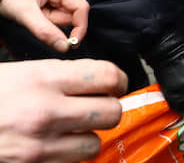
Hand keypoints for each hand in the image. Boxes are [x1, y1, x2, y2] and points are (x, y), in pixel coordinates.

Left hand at [0, 0, 88, 52]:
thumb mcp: (25, 14)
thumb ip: (46, 31)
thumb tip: (64, 47)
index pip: (81, 8)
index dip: (80, 27)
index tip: (72, 43)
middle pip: (70, 12)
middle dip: (54, 21)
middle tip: (36, 19)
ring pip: (62, 12)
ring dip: (49, 18)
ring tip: (32, 12)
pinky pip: (55, 9)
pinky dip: (45, 15)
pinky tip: (34, 10)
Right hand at [0, 59, 125, 162]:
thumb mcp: (22, 72)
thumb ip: (62, 75)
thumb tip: (97, 79)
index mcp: (44, 79)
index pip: (108, 76)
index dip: (119, 81)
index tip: (115, 85)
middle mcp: (45, 111)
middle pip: (112, 112)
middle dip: (109, 109)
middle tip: (97, 107)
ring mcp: (39, 144)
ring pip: (95, 144)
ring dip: (88, 137)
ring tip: (72, 129)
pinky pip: (72, 162)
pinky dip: (68, 154)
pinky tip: (56, 143)